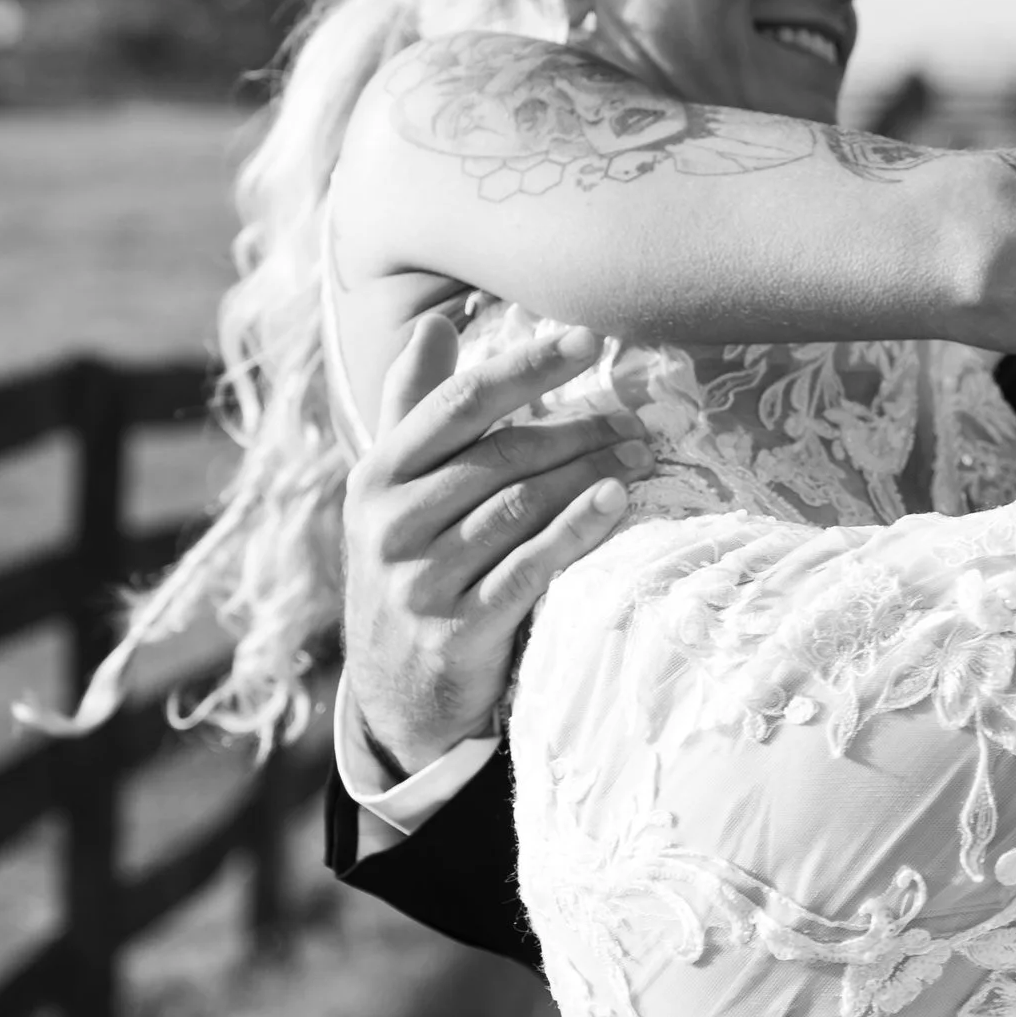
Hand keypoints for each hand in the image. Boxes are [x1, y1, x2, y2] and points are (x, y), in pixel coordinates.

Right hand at [340, 313, 632, 774]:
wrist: (395, 693)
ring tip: (638, 454)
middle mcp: (390, 524)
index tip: (590, 338)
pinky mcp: (456, 632)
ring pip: (518, 507)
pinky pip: (528, 569)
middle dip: (575, 428)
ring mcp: (420, 581)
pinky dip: (575, 531)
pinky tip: (614, 501)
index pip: (458, 403)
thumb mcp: (396, 490)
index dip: (526, 365)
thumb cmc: (412, 566)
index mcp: (377, 475)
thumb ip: (415, 406)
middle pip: (499, 455)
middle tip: (634, 418)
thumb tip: (435, 323)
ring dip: (586, 472)